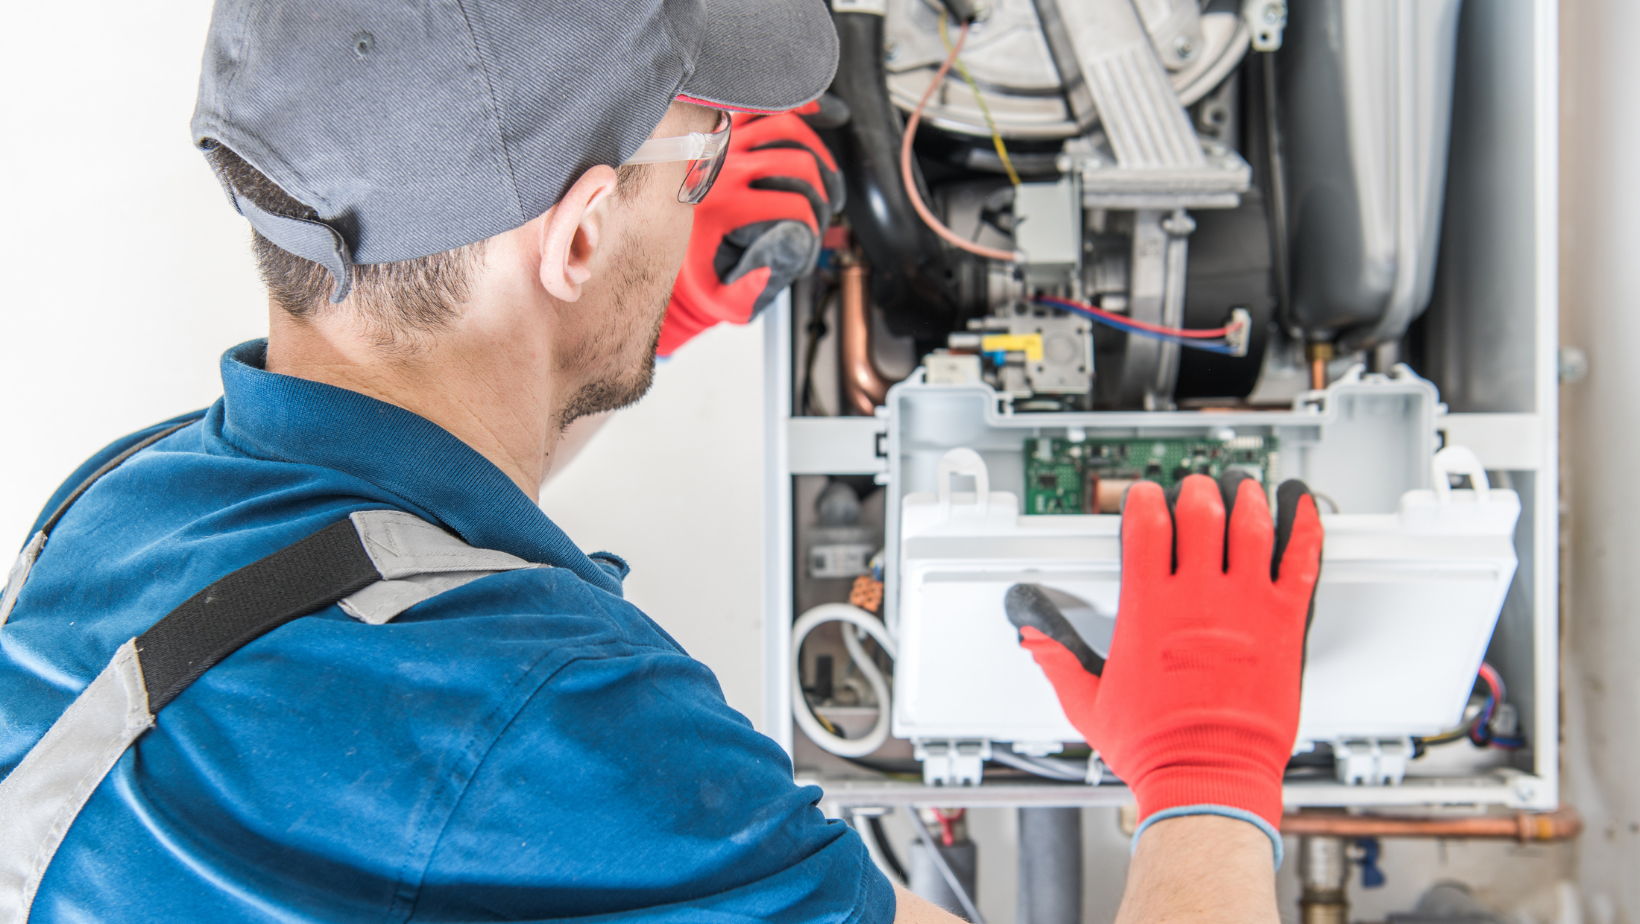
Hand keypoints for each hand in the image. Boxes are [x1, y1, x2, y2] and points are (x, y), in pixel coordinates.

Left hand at [657, 106, 843, 355]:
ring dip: (817, 151)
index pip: (793, 205)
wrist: (657, 245)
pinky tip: (815, 116)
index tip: (812, 237)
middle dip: (821, 192)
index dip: (814, 225)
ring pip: (787, 126)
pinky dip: (794, 107)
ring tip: (823, 178)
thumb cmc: (696, 269)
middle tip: (823, 210)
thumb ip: (753, 291)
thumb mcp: (721, 297)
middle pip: (797, 163)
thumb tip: (789, 255)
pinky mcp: (722, 127)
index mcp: (722, 207)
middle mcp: (721, 169)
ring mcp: (722, 142)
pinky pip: (763, 105)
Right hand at [1007, 472, 1322, 838]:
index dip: (1143, 500)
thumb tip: (1034, 639)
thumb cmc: (1155, 747)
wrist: (1208, 777)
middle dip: (1196, 491)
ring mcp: (1245, 607)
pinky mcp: (1284, 625)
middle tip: (1196, 489)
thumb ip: (1058, 660)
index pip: (1145, 526)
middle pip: (1200, 513)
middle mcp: (1197, 599)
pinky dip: (1304, 527)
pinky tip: (1303, 508)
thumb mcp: (1087, 703)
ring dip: (1247, 498)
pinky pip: (1301, 562)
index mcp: (1148, 609)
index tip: (1144, 496)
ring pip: (1251, 526)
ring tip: (1243, 488)